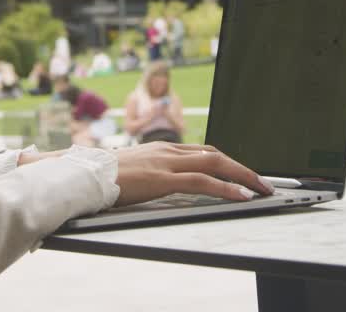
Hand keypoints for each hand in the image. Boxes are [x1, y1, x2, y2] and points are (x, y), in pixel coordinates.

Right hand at [112, 142, 273, 206]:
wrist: (82, 173)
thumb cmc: (101, 176)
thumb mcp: (132, 171)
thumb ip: (149, 173)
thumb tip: (158, 183)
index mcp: (161, 149)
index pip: (203, 152)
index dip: (227, 163)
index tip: (243, 174)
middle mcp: (167, 151)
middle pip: (215, 155)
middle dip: (243, 169)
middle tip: (263, 183)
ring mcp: (166, 162)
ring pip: (215, 164)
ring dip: (243, 176)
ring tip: (262, 189)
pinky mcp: (162, 178)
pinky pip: (202, 182)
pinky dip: (226, 188)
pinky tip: (241, 196)